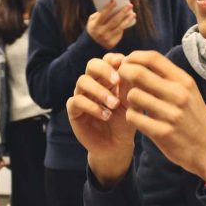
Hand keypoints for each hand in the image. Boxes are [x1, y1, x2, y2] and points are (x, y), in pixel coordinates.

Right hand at [66, 53, 136, 185]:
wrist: (116, 146)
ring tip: (114, 104)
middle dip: (104, 70)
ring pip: (82, 81)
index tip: (123, 64)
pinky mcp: (74, 110)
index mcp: (107, 78)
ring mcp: (81, 95)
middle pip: (91, 65)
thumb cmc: (125, 122)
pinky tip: (105, 115)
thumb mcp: (131, 104)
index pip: (106, 60)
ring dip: (100, 91)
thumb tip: (128, 65)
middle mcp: (92, 83)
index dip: (113, 59)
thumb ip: (129, 86)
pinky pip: (77, 101)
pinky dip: (92, 106)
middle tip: (117, 80)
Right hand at [86, 0, 135, 49]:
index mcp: (94, 25)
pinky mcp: (111, 43)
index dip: (108, 8)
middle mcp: (100, 32)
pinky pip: (120, 33)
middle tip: (130, 5)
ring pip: (120, 27)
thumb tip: (113, 4)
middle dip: (123, 12)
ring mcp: (106, 39)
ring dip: (128, 19)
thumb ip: (100, 13)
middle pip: (114, 20)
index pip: (102, 15)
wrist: (92, 43)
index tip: (115, 0)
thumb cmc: (94, 26)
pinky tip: (130, 20)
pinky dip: (125, 25)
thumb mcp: (93, 20)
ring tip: (133, 13)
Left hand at [119, 51, 205, 188]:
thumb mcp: (189, 93)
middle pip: (138, 73)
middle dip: (123, 74)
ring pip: (132, 95)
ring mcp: (171, 114)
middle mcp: (179, 94)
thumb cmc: (194, 119)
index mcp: (185, 81)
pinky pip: (133, 117)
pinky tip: (139, 118)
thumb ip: (167, 79)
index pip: (153, 58)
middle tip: (121, 81)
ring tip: (135, 105)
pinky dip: (131, 116)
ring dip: (128, 99)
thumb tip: (138, 63)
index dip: (134, 57)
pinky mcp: (162, 133)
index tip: (127, 63)